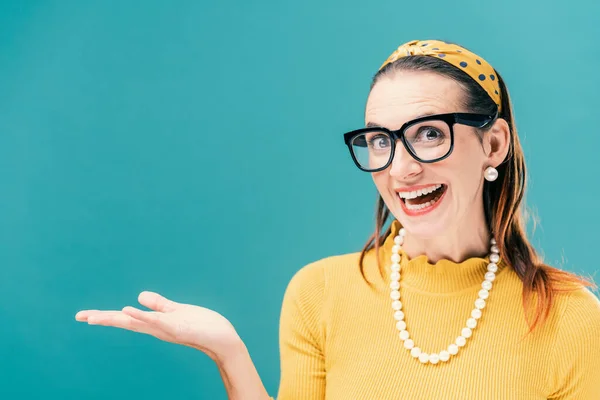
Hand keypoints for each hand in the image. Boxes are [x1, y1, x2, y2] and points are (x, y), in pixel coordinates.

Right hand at [75, 291, 242, 362]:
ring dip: (117, 317)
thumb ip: (159, 305)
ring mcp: (166, 329)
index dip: (106, 316)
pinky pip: (157, 321)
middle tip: (80, 317)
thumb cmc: (202, 326)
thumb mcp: (177, 312)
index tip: (84, 316)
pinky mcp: (179, 327)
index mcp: (156, 323)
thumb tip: (139, 295)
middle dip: (103, 318)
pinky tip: (129, 310)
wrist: (223, 339)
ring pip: (137, 323)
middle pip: (126, 322)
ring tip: (95, 315)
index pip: (127, 319)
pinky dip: (142, 316)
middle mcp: (157, 328)